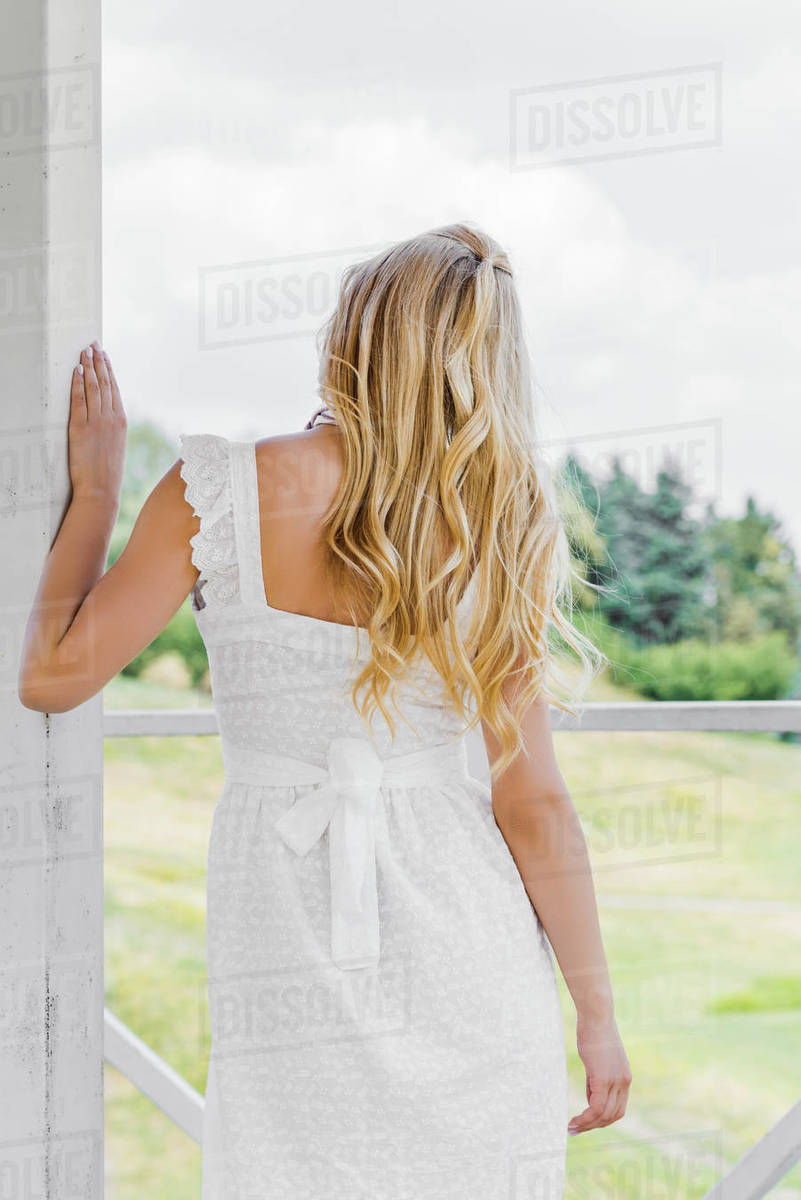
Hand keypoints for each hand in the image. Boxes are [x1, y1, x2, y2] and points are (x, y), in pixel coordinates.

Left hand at [68, 341, 126, 501]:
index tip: (104, 355)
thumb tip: (107, 416)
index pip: (114, 389)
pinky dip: (78, 383)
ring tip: (85, 351)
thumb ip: (112, 428)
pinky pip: (79, 400)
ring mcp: (96, 422)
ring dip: (88, 366)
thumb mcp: (116, 446)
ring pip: (93, 387)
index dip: (109, 370)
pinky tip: (77, 370)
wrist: (101, 490)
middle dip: (99, 361)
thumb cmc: (108, 473)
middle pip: (104, 383)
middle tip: (94, 344)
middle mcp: (111, 418)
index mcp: (121, 422)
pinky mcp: (80, 428)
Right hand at [568, 1013, 631, 1134]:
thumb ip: (596, 1080)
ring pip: (603, 1115)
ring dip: (587, 1125)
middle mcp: (624, 1082)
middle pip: (612, 1116)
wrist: (596, 1016)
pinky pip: (595, 1108)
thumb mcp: (597, 1061)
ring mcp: (615, 1082)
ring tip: (571, 1128)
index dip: (603, 1120)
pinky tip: (574, 1121)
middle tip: (576, 1130)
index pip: (618, 1109)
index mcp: (625, 1078)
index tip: (587, 1123)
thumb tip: (591, 1098)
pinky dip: (585, 1119)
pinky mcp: (603, 1079)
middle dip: (594, 1126)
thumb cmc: (593, 1033)